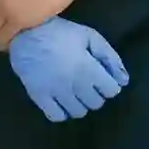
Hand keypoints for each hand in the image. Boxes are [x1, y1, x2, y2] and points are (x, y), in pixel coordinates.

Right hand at [7, 17, 128, 121]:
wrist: (25, 32)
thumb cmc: (60, 33)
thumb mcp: (89, 36)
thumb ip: (110, 57)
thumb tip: (123, 80)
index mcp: (89, 69)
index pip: (111, 90)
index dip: (108, 84)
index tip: (101, 78)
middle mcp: (75, 84)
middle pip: (96, 103)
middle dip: (94, 94)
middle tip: (86, 83)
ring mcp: (56, 92)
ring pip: (78, 112)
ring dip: (79, 104)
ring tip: (73, 92)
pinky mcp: (39, 95)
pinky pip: (56, 116)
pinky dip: (61, 112)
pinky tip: (60, 101)